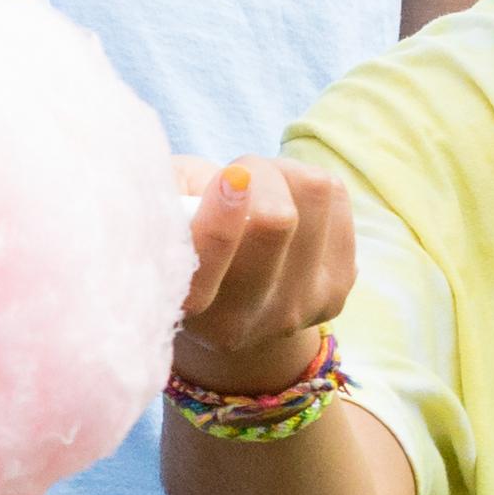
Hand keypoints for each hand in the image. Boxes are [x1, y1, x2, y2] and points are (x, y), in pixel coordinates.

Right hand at [171, 154, 357, 397]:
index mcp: (186, 304)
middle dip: (258, 174)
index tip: (230, 178)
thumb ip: (164, 197)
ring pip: (314, 192)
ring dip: (284, 174)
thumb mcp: (156, 217)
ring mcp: (296, 310)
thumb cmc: (186, 237)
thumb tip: (205, 184)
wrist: (232, 300)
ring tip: (263, 188)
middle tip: (240, 175)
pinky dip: (308, 185)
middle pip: (276, 219)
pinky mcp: (335, 291)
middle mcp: (242, 320)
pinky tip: (290, 204)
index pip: (207, 259)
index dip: (221, 214)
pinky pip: (337, 197)